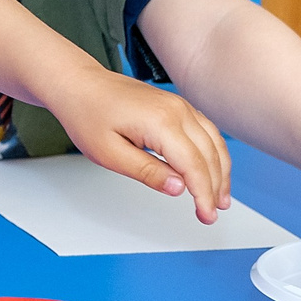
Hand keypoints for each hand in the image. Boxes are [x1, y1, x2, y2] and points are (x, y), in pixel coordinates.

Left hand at [50, 68, 232, 221]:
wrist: (80, 84)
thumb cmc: (88, 115)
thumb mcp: (109, 153)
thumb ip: (146, 172)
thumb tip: (178, 188)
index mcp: (162, 122)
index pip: (194, 165)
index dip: (203, 194)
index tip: (206, 216)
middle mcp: (178, 110)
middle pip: (209, 155)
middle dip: (215, 187)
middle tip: (212, 214)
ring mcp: (180, 105)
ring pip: (214, 142)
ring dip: (220, 172)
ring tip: (220, 199)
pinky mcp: (177, 106)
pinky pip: (206, 131)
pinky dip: (213, 154)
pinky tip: (212, 170)